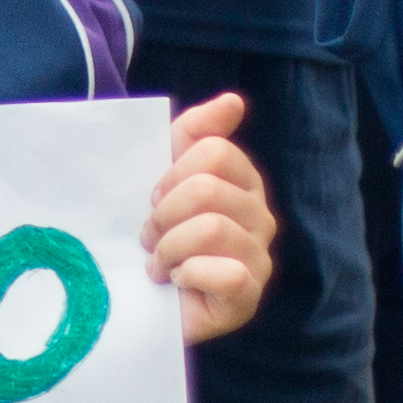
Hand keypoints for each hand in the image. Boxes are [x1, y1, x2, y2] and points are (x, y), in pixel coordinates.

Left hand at [147, 90, 275, 347]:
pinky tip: (178, 283)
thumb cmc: (157, 235)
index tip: (153, 200)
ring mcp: (260, 258)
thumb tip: (234, 101)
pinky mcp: (249, 296)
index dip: (171, 175)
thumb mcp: (165, 176)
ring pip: (212, 228)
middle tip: (150, 237)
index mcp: (244, 183)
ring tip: (159, 263)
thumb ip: (194, 133)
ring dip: (169, 247)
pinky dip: (189, 276)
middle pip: (208, 189)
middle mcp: (260, 217)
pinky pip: (228, 273)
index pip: (214, 152)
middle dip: (163, 214)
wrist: (141, 302)